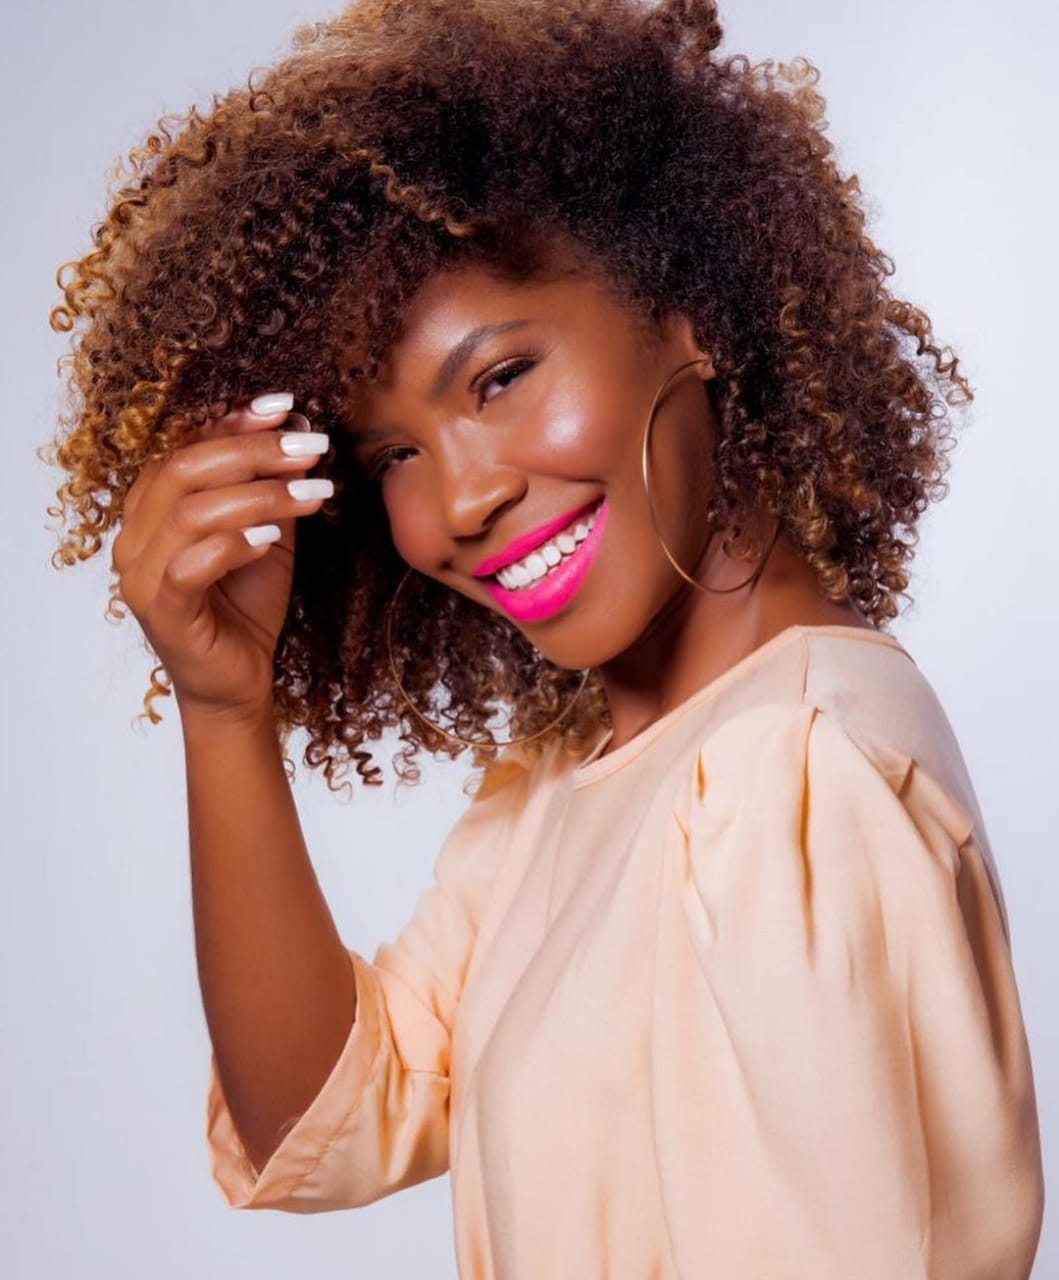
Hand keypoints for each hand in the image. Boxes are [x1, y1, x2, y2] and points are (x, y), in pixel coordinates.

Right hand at [112, 393, 331, 722]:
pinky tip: (272, 539)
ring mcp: (140, 575)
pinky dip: (234, 545)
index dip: (235, 424)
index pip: (187, 448)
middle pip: (185, 469)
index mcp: (153, 509)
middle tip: (309, 448)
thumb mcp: (267, 534)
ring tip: (313, 492)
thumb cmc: (246, 606)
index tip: (286, 407)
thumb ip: (269, 488)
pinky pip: (189, 566)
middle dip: (253, 453)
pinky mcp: (161, 612)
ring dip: (260, 496)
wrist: (239, 681)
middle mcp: (135, 536)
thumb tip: (296, 428)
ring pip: (191, 513)